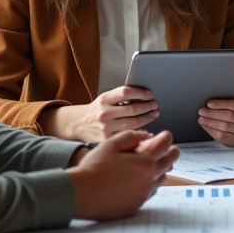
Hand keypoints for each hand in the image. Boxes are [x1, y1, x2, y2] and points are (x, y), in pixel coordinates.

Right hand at [40, 86, 158, 141]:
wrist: (78, 124)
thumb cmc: (96, 110)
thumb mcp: (105, 98)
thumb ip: (120, 97)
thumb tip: (144, 96)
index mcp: (104, 99)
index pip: (125, 92)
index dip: (140, 93)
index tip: (149, 94)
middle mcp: (104, 112)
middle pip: (132, 109)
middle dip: (147, 107)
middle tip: (155, 105)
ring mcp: (105, 127)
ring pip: (132, 124)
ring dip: (147, 119)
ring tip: (154, 114)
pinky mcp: (106, 139)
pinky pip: (127, 136)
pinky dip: (139, 134)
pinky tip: (147, 132)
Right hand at [66, 130, 178, 219]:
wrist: (80, 194)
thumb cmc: (94, 168)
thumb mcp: (111, 144)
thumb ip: (132, 136)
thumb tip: (147, 136)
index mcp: (145, 162)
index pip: (165, 145)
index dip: (166, 137)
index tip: (165, 135)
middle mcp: (149, 179)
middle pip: (169, 163)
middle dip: (171, 152)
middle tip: (170, 149)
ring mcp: (144, 194)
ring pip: (161, 178)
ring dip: (160, 169)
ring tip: (154, 164)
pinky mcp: (137, 205)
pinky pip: (150, 191)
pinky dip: (150, 183)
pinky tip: (141, 179)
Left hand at [199, 97, 233, 144]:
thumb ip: (225, 102)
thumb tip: (209, 103)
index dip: (221, 104)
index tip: (209, 103)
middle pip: (228, 116)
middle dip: (213, 113)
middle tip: (202, 111)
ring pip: (224, 127)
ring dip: (210, 122)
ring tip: (201, 118)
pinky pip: (221, 136)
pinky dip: (210, 130)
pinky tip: (205, 125)